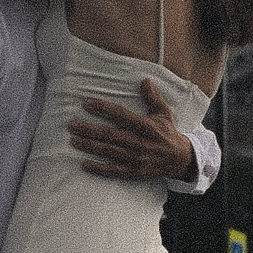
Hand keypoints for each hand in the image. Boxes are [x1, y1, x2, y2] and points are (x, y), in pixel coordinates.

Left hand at [69, 79, 196, 181]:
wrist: (180, 160)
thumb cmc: (168, 133)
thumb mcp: (164, 113)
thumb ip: (153, 97)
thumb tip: (145, 80)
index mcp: (147, 126)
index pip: (121, 115)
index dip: (103, 109)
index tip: (87, 103)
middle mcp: (140, 143)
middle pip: (110, 135)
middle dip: (89, 129)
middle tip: (71, 125)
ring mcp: (137, 159)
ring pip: (109, 152)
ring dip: (90, 146)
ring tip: (73, 140)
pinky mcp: (134, 172)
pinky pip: (114, 171)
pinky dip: (99, 168)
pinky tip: (84, 164)